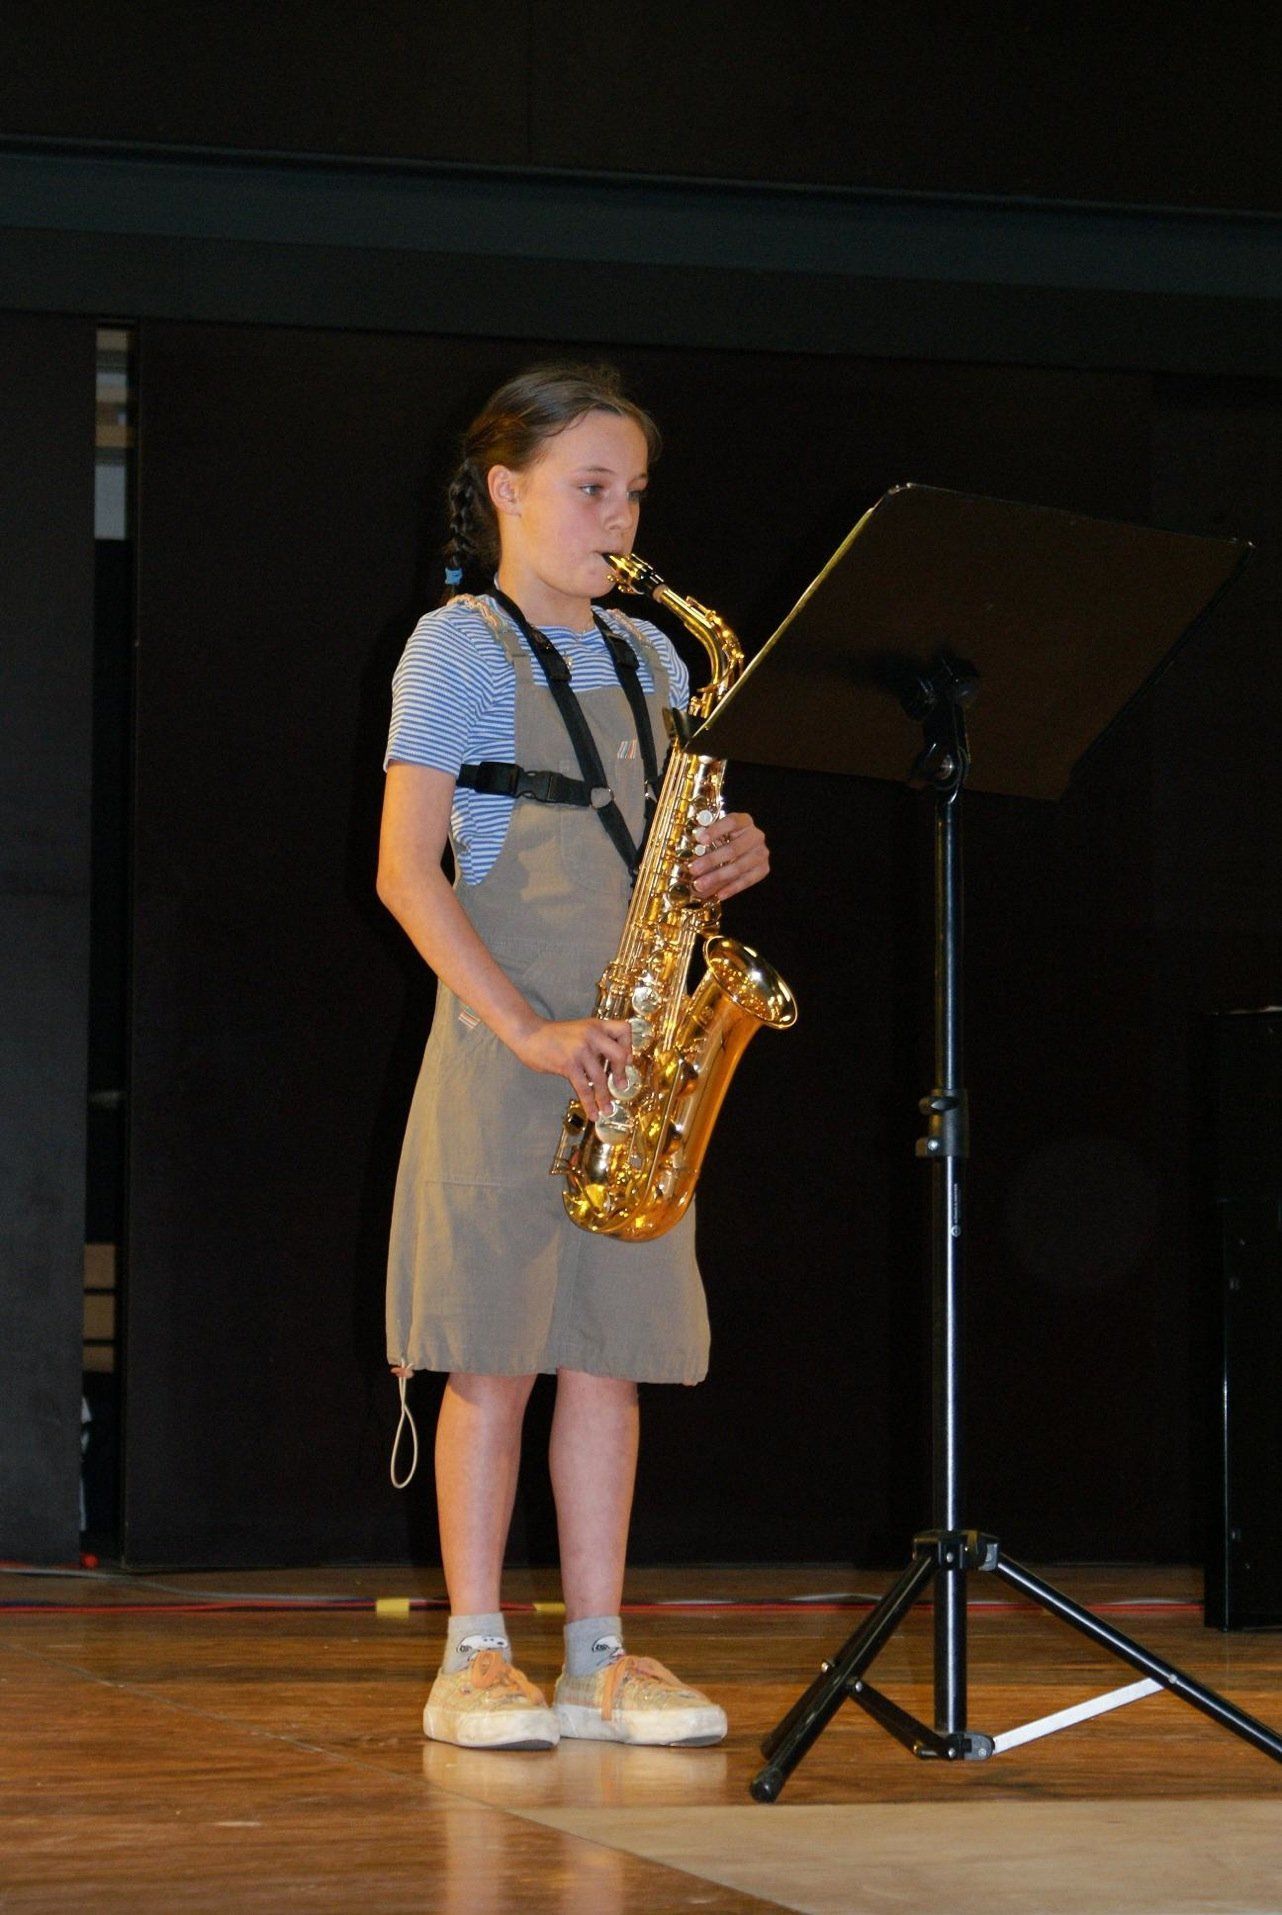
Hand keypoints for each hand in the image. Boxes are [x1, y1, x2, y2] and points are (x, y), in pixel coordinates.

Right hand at [513, 1016, 632, 1120]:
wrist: (528, 1034)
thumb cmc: (552, 1035)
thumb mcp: (579, 1030)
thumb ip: (594, 1042)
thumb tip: (609, 1065)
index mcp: (596, 1025)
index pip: (624, 1029)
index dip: (629, 1046)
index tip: (627, 1060)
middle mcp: (591, 1035)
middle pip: (619, 1055)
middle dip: (622, 1074)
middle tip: (621, 1086)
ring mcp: (580, 1050)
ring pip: (601, 1078)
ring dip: (605, 1097)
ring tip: (607, 1109)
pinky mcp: (569, 1064)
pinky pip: (584, 1088)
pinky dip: (590, 1103)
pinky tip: (592, 1113)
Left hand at [690, 811, 769, 900]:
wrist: (743, 849)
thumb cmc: (724, 840)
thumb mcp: (716, 835)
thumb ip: (705, 839)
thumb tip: (690, 847)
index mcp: (744, 821)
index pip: (731, 822)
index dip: (716, 830)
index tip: (700, 840)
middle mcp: (756, 835)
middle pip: (733, 849)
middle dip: (711, 860)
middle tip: (693, 869)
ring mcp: (761, 853)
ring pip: (739, 867)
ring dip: (717, 877)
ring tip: (700, 885)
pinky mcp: (763, 869)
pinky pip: (747, 881)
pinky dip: (731, 888)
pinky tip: (718, 894)